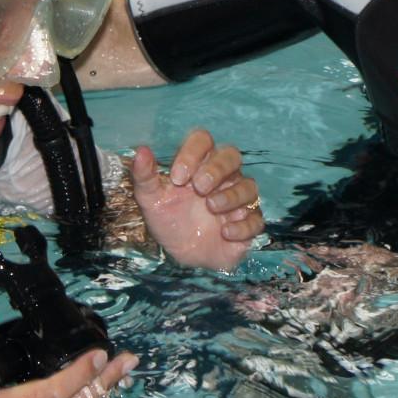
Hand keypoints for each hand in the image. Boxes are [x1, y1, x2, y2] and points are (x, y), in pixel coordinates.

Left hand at [131, 127, 262, 269]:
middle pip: (231, 155)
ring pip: (248, 185)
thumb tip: (141, 151)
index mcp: (198, 165)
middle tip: (199, 188)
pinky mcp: (248, 223)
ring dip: (232, 196)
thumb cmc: (169, 221)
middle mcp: (222, 177)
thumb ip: (144, 176)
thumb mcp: (150, 200)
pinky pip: (257, 219)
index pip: (203, 141)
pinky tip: (226, 232)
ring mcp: (238, 199)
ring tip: (212, 207)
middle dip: (217, 169)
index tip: (177, 178)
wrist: (181, 256)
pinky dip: (243, 225)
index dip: (193, 152)